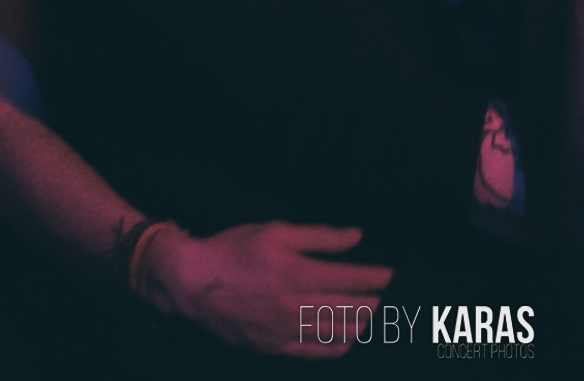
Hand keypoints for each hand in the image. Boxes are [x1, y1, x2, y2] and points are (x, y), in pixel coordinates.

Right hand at [146, 222, 393, 357]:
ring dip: (360, 327)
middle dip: (373, 304)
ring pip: (333, 332)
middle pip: (346, 309)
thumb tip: (355, 235)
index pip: (348, 278)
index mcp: (297, 272)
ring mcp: (282, 330)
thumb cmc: (233, 249)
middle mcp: (294, 305)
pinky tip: (349, 343)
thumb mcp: (276, 231)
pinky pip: (311, 353)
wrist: (191, 282)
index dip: (374, 277)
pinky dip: (334, 349)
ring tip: (377, 320)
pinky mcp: (270, 347)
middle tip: (391, 300)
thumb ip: (320, 236)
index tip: (391, 274)